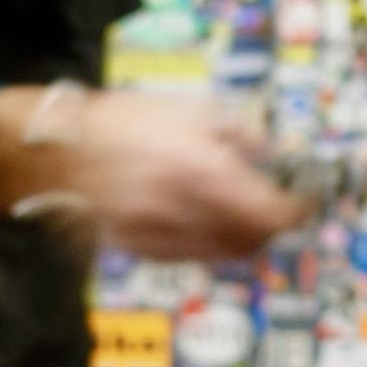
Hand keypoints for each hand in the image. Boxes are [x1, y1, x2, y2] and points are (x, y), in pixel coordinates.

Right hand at [0, 88, 305, 259]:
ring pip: (224, 256)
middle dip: (271, 229)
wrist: (61, 149)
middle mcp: (186, 213)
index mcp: (203, 173)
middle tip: (277, 209)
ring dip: (242, 240)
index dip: (297, 212)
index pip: (271, 213)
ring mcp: (162, 238)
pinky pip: (191, 257)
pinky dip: (208, 243)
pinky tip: (202, 219)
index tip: (305, 202)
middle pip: (252, 243)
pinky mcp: (141, 251)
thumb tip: (275, 155)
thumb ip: (241, 135)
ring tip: (242, 214)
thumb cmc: (128, 120)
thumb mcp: (193, 110)